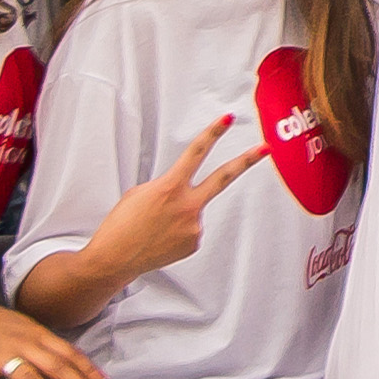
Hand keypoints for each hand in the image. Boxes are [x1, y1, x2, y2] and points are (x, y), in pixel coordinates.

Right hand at [79, 115, 267, 288]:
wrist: (113, 259)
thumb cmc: (121, 225)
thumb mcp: (139, 193)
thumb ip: (167, 186)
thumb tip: (183, 191)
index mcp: (170, 187)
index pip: (195, 153)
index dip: (212, 133)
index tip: (227, 119)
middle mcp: (187, 206)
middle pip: (223, 177)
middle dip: (246, 161)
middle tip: (265, 148)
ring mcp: (193, 226)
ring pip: (194, 210)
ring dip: (179, 214)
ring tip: (155, 227)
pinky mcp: (194, 242)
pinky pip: (191, 229)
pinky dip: (178, 230)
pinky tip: (161, 238)